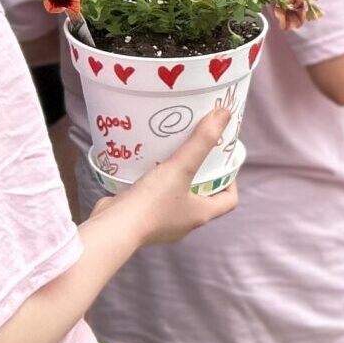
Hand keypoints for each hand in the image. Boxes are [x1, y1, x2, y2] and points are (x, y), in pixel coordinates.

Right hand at [92, 107, 239, 245]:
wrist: (113, 228)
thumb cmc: (151, 202)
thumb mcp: (180, 167)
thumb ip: (201, 141)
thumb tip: (224, 114)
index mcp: (200, 215)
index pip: (228, 201)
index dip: (230, 182)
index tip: (224, 164)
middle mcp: (184, 223)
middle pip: (202, 198)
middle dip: (202, 177)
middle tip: (197, 155)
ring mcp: (161, 225)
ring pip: (177, 199)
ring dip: (177, 181)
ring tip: (172, 158)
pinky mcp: (141, 221)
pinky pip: (154, 201)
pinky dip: (154, 186)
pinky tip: (146, 169)